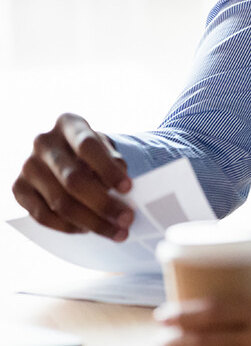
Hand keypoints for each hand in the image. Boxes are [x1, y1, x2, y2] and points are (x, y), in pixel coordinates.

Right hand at [11, 113, 133, 239]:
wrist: (64, 153)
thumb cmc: (90, 151)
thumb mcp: (105, 147)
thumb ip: (114, 161)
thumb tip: (122, 190)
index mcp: (68, 123)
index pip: (88, 146)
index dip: (108, 169)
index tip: (128, 188)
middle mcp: (44, 142)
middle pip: (74, 180)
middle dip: (103, 204)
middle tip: (126, 219)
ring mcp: (28, 166)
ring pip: (60, 203)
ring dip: (91, 222)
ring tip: (115, 230)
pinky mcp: (18, 188)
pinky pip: (43, 216)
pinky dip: (69, 227)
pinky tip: (87, 229)